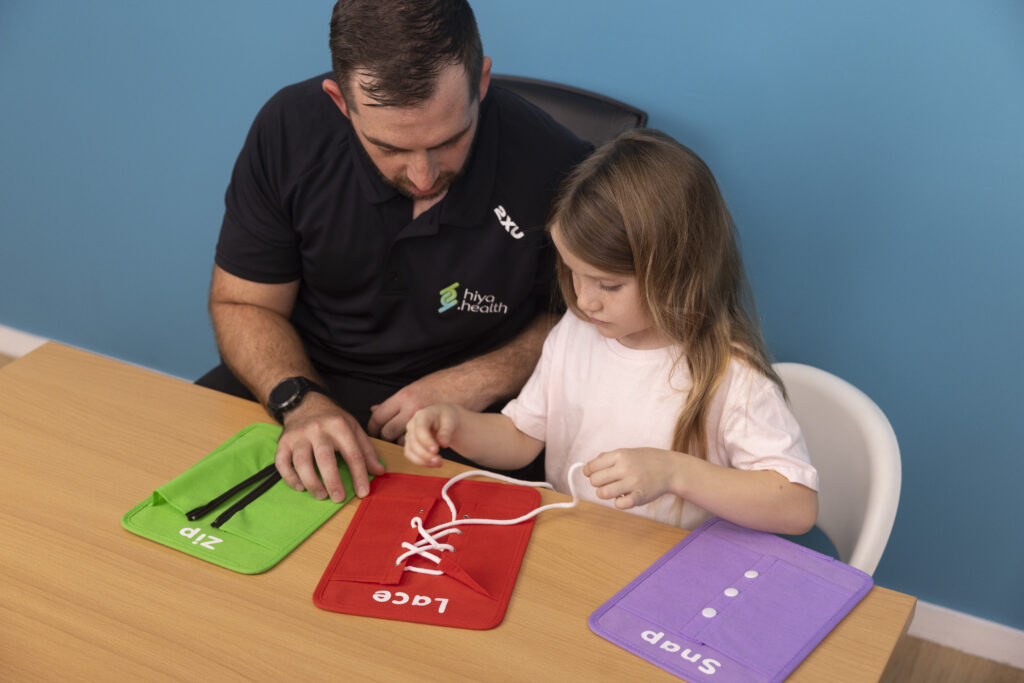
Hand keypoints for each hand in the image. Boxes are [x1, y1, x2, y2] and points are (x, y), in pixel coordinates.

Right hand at [275, 394, 385, 500]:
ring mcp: (298, 436)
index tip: (363, 493)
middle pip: (325, 458)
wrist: (306, 404)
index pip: (352, 453)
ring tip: (321, 495)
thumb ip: (367, 451)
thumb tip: (379, 472)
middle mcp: (318, 429)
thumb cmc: (333, 421)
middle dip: (332, 481)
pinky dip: (290, 478)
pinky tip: (300, 487)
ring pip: (301, 462)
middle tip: (338, 498)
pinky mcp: (283, 442)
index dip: (359, 475)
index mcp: (339, 426)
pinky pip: (282, 463)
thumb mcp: (354, 429)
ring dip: (311, 482)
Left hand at [368, 368, 486, 442]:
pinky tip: (431, 447)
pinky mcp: (442, 425)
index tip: (375, 434)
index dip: (373, 428)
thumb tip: (373, 409)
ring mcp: (427, 416)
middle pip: (388, 432)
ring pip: (406, 442)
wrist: (471, 382)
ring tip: (416, 446)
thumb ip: (395, 402)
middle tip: (398, 442)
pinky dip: (426, 450)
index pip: (378, 416)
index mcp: (404, 396)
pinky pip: (427, 445)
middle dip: (390, 440)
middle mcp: (412, 406)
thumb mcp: (416, 388)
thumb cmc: (443, 385)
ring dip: (410, 447)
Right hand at [403, 403, 459, 467]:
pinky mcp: (410, 445)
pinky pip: (410, 456)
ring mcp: (409, 435)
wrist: (443, 420)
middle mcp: (412, 425)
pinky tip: (433, 464)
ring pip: (410, 451)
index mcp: (422, 415)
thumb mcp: (450, 420)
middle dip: (426, 454)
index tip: (436, 450)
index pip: (420, 429)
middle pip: (414, 442)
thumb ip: (446, 431)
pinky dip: (421, 462)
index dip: (426, 441)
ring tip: (438, 463)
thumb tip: (443, 444)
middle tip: (439, 461)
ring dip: (423, 460)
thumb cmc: (446, 417)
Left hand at [583, 447, 683, 509]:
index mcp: (619, 455)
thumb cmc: (646, 460)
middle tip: (606, 482)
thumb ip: (607, 457)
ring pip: (603, 493)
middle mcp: (625, 468)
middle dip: (597, 483)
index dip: (589, 472)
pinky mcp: (640, 496)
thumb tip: (588, 467)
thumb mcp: (627, 452)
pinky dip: (618, 503)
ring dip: (605, 494)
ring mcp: (632, 482)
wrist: (670, 468)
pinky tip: (624, 497)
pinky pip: (619, 505)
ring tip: (613, 490)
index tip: (592, 474)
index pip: (591, 467)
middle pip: (594, 481)